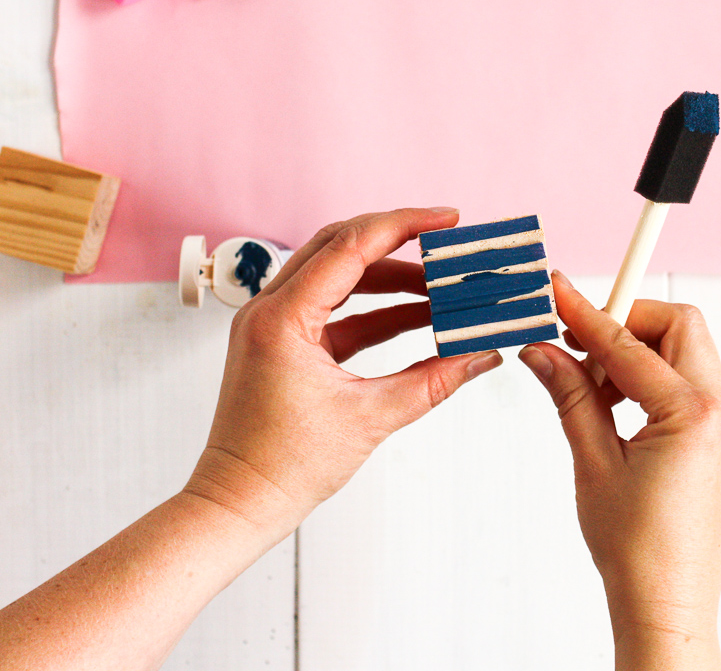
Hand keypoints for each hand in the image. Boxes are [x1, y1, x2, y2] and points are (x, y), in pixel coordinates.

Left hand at [184, 208, 502, 546]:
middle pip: (341, 248)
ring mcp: (273, 326)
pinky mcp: (284, 345)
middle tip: (446, 244)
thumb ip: (432, 382)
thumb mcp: (370, 418)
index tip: (445, 219)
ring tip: (440, 291)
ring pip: (338, 277)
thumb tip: (481, 357)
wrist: (239, 502)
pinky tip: (415, 317)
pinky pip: (335, 311)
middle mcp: (270, 310)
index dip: (403, 226)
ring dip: (389, 280)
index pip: (350, 246)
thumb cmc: (284, 467)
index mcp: (283, 318)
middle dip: (399, 244)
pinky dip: (374, 310)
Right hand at [518, 271, 720, 670]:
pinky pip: (686, 382)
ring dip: (635, 351)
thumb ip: (571, 396)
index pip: (630, 342)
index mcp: (693, 414)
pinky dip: (649, 377)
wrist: (668, 603)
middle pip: (678, 326)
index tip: (556, 290)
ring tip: (590, 386)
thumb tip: (542, 351)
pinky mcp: (716, 437)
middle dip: (626, 321)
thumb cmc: (636, 548)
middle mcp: (719, 410)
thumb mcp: (593, 463)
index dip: (587, 312)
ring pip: (684, 351)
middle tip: (577, 343)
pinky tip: (613, 406)